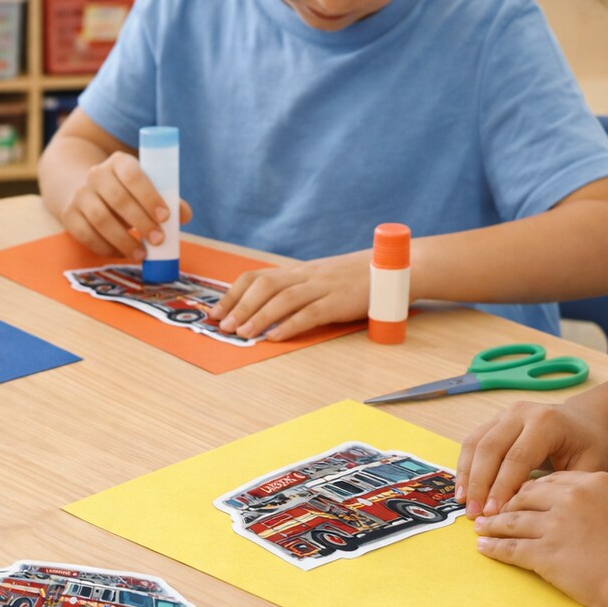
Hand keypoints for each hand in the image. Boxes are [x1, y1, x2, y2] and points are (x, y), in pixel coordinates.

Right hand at [60, 151, 190, 258]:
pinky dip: (106, 248)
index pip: (133, 174)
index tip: (165, 217)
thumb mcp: (146, 188)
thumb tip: (184, 215)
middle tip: (158, 240)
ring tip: (141, 254)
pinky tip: (122, 254)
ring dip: (123, 239)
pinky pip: (86, 234)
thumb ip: (167, 200)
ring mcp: (80, 194)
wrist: (87, 189)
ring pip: (100, 219)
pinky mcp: (70, 215)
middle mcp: (96, 174)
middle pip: (117, 198)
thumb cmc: (127, 191)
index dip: (149, 196)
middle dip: (140, 222)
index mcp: (119, 162)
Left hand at [209, 254, 368, 341]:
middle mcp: (306, 276)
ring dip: (259, 316)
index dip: (233, 294)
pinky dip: (290, 325)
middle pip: (265, 285)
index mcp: (297, 272)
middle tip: (222, 326)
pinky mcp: (339, 302)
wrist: (392, 268)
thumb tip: (263, 314)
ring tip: (242, 334)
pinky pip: (310, 313)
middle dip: (239, 306)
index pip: (256, 276)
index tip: (215, 312)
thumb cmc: (353, 280)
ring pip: (284, 298)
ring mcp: (323, 287)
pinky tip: (274, 337)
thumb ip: (295, 293)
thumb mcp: (319, 281)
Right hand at [456, 402, 607, 517]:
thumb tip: (526, 509)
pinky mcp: (492, 421)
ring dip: (467, 476)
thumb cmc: (587, 447)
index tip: (494, 513)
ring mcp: (503, 414)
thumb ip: (559, 486)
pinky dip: (464, 467)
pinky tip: (464, 490)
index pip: (517, 457)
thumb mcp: (587, 467)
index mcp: (547, 422)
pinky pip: (471, 443)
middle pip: (490, 449)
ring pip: (475, 444)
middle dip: (480, 484)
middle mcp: (521, 413)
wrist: (584, 420)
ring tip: (464, 504)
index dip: (502, 487)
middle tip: (475, 514)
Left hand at [473, 471, 607, 606]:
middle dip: (505, 503)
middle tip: (491, 509)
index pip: (550, 481)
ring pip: (512, 521)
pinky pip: (510, 548)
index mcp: (593, 481)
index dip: (530, 490)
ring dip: (492, 525)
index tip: (519, 497)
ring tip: (480, 528)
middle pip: (525, 496)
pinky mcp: (544, 553)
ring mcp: (554, 525)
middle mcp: (570, 497)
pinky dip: (494, 548)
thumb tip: (579, 509)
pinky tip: (484, 548)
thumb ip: (599, 502)